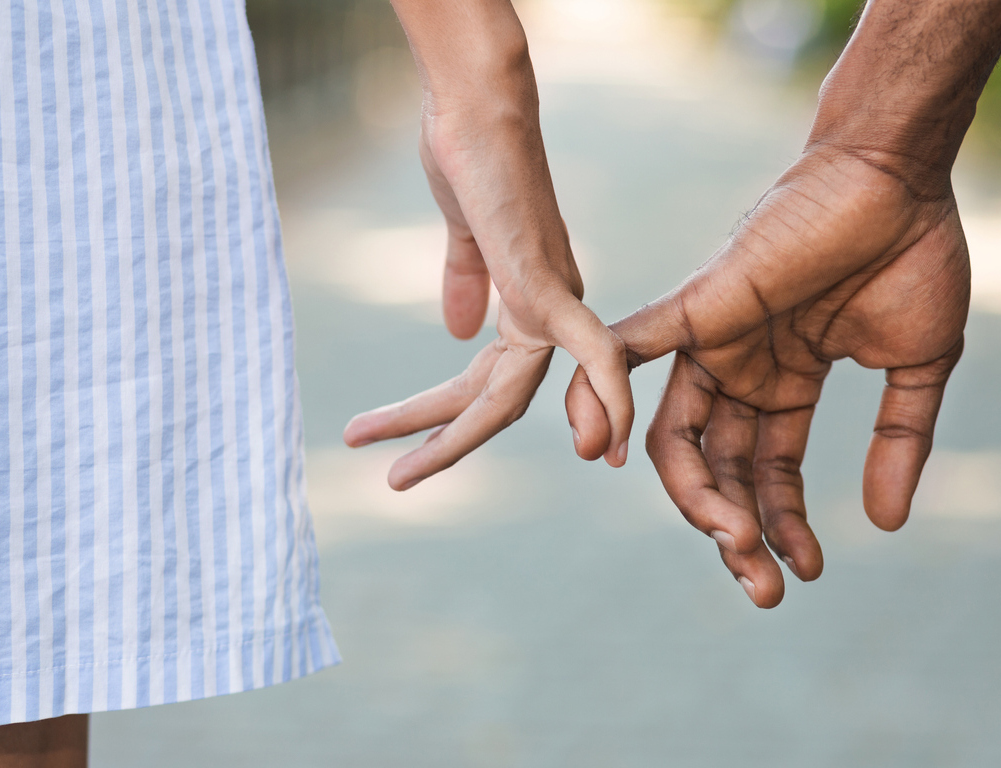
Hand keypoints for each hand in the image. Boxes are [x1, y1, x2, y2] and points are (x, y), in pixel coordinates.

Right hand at [343, 4, 631, 486]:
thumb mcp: (464, 234)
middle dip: (441, 442)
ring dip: (455, 441)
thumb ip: (467, 280)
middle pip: (496, 399)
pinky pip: (594, 355)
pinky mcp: (549, 287)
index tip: (422, 451)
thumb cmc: (468, 157)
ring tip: (395, 478)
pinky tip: (605, 445)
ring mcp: (553, 301)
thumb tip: (458, 332)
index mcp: (531, 303)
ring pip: (511, 396)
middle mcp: (551, 311)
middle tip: (393, 481)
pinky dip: (607, 398)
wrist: (472, 111)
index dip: (462, 421)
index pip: (492, 380)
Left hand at [567, 147, 969, 606]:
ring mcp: (713, 341)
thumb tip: (887, 523)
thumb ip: (900, 442)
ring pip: (671, 437)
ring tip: (730, 541)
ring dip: (693, 497)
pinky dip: (602, 394)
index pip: (767, 473)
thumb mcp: (917, 368)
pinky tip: (600, 452)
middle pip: (717, 470)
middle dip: (735, 532)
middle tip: (763, 586)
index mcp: (788, 384)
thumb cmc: (915, 255)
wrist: (901, 177)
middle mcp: (741, 370)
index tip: (806, 571)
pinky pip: (629, 352)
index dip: (781, 527)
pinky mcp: (696, 304)